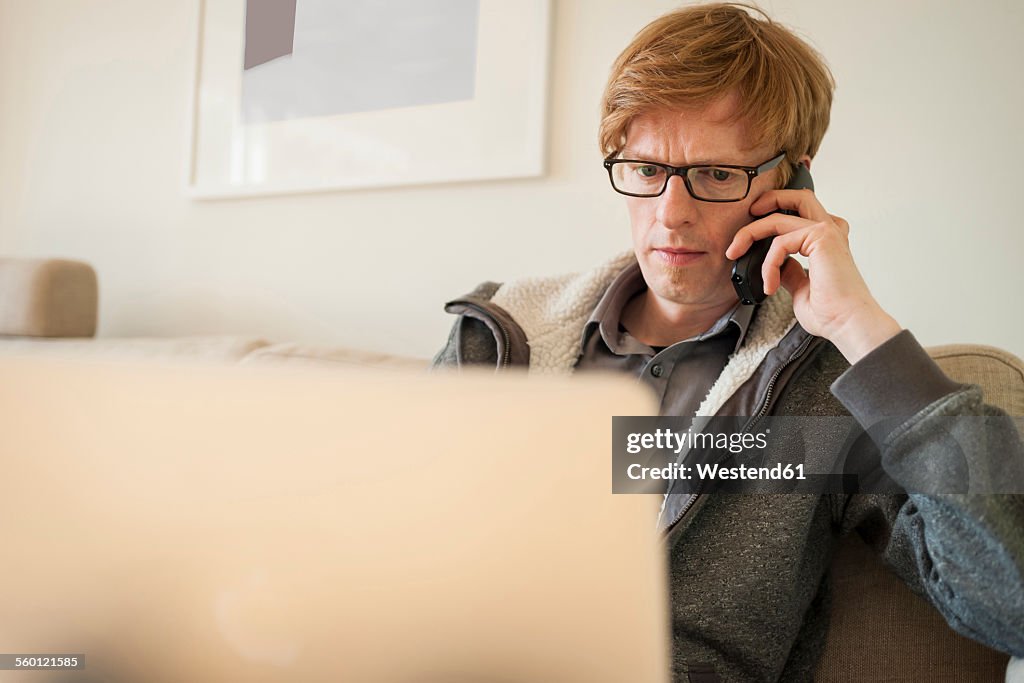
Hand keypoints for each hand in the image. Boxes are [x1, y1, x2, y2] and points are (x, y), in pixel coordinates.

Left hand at [725, 188, 901, 363]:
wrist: (848, 324)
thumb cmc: (831, 312)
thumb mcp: (801, 288)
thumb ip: (790, 271)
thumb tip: (779, 265)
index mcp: (827, 241)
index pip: (799, 214)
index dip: (773, 218)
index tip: (750, 236)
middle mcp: (829, 232)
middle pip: (798, 197)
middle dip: (767, 200)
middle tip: (746, 215)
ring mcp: (827, 232)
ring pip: (779, 216)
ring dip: (751, 232)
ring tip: (735, 252)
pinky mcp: (821, 238)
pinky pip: (779, 243)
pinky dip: (767, 264)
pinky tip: (769, 286)